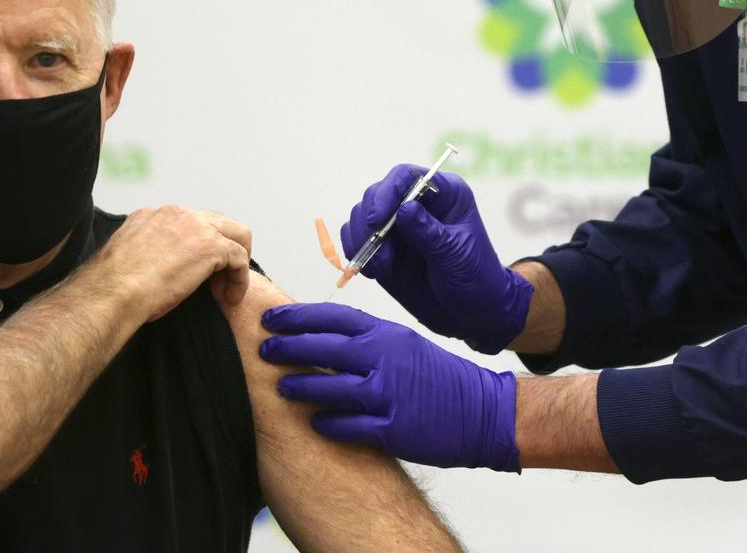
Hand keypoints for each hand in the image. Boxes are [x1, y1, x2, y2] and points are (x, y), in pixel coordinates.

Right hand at [92, 206, 251, 321]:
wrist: (113, 292)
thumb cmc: (113, 288)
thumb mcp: (128, 261)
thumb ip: (145, 255)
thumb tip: (155, 270)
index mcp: (151, 215)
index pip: (187, 223)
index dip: (196, 248)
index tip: (193, 273)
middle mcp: (175, 214)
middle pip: (216, 222)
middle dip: (222, 249)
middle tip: (218, 279)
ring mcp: (196, 226)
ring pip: (236, 234)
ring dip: (235, 263)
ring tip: (228, 290)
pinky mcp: (211, 245)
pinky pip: (239, 257)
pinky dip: (240, 279)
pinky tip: (230, 298)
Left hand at [259, 303, 518, 470]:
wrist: (484, 410)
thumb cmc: (437, 377)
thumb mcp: (402, 344)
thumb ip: (364, 340)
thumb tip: (317, 337)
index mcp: (385, 334)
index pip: (332, 317)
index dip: (297, 316)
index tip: (270, 319)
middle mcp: (384, 358)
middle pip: (325, 347)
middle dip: (288, 348)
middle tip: (263, 349)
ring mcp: (389, 394)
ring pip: (332, 386)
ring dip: (301, 387)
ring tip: (281, 387)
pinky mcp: (395, 430)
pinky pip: (351, 426)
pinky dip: (329, 424)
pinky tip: (313, 423)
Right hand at [342, 165, 532, 353]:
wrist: (471, 313)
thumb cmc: (476, 278)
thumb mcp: (456, 256)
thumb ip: (429, 233)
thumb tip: (404, 208)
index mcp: (444, 194)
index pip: (406, 177)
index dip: (387, 192)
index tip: (376, 220)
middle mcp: (416, 204)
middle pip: (376, 194)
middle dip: (369, 223)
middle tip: (378, 253)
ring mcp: (396, 225)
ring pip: (360, 216)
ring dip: (363, 242)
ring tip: (381, 269)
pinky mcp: (382, 247)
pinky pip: (355, 239)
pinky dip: (356, 253)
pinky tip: (373, 271)